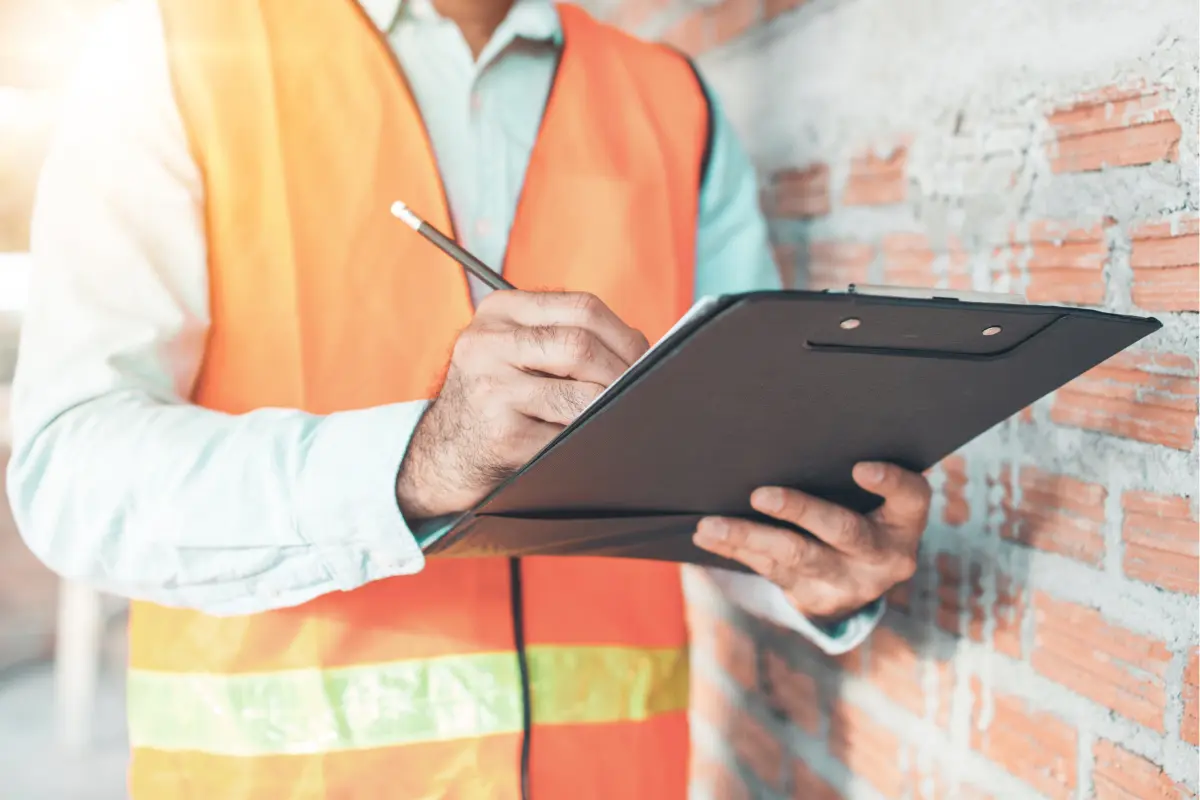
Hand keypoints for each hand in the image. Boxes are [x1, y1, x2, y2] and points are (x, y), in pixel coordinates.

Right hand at [397, 290, 648, 519]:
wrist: (444, 452)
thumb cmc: (497, 397)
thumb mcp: (515, 350)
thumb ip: (565, 336)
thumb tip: (644, 352)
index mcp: (498, 311)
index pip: (582, 308)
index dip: (625, 336)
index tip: (644, 359)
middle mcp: (487, 344)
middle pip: (581, 346)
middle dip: (622, 374)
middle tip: (639, 392)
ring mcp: (490, 389)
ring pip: (580, 396)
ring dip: (608, 410)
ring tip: (613, 415)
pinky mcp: (501, 434)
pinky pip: (567, 436)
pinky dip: (588, 440)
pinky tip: (586, 441)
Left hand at [692, 462, 929, 622]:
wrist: (856, 584)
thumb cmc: (860, 513)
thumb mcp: (873, 501)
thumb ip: (846, 473)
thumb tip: (787, 430)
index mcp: (904, 523)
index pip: (910, 498)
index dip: (890, 483)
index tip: (861, 467)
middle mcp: (882, 556)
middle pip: (843, 531)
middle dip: (800, 511)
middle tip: (761, 495)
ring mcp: (847, 582)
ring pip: (795, 556)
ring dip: (748, 537)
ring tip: (711, 525)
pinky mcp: (813, 598)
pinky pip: (769, 570)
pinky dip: (735, 549)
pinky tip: (708, 536)